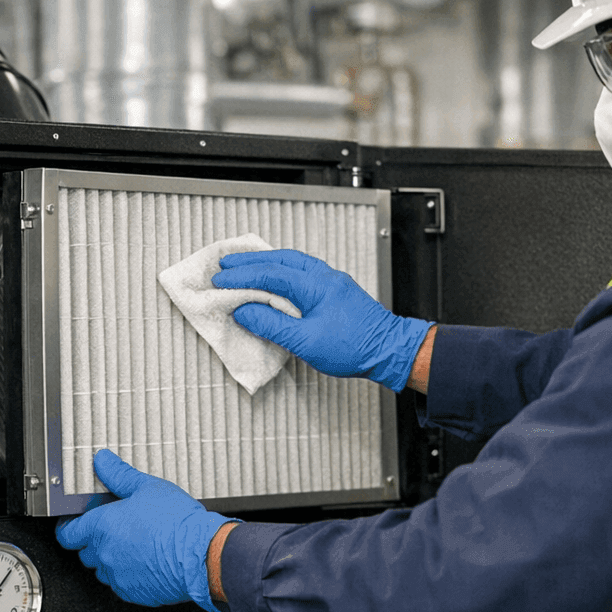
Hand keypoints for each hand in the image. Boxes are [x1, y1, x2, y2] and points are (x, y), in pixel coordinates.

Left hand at [55, 450, 234, 611]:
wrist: (201, 554)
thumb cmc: (177, 522)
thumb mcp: (148, 487)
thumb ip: (119, 475)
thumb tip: (102, 461)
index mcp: (102, 527)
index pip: (67, 533)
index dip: (69, 528)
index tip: (75, 524)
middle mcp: (105, 554)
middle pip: (85, 551)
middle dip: (95, 541)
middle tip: (115, 529)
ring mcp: (118, 576)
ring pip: (104, 569)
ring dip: (111, 559)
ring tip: (134, 544)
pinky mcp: (134, 593)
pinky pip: (122, 584)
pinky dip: (129, 574)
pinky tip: (146, 560)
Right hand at [213, 249, 431, 390]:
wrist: (390, 351)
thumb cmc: (355, 347)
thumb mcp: (305, 341)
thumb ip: (271, 325)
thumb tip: (244, 312)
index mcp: (315, 284)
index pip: (269, 274)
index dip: (241, 277)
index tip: (220, 282)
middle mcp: (323, 276)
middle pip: (279, 259)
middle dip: (249, 261)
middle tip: (224, 265)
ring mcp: (330, 281)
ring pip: (291, 262)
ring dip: (265, 263)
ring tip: (243, 267)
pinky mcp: (334, 290)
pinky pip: (300, 271)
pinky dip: (280, 271)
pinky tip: (273, 279)